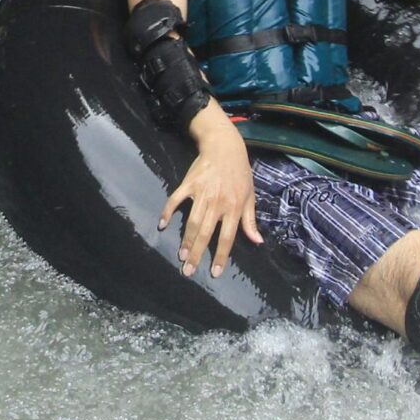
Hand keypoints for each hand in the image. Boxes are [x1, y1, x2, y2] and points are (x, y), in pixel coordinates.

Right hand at [159, 123, 261, 279]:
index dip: (220, 256)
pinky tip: (162, 224)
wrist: (225, 147)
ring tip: (180, 255)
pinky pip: (176, 200)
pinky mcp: (189, 183)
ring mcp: (202, 192)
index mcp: (234, 207)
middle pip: (206, 233)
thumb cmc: (240, 173)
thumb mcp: (250, 196)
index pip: (227, 237)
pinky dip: (168, 212)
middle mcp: (218, 202)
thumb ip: (250, 220)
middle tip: (188, 270)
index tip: (214, 273)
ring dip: (185, 240)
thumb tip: (257, 241)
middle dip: (197, 254)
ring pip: (192, 221)